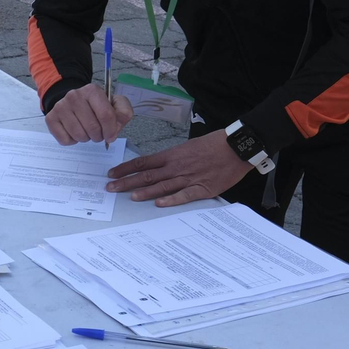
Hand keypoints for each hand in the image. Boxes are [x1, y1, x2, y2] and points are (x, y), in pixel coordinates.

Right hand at [45, 84, 132, 145]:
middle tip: (98, 132)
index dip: (111, 130)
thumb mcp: (115, 105)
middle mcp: (74, 96)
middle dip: (98, 136)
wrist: (73, 102)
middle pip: (92, 128)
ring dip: (86, 138)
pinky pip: (65, 140)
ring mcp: (60, 107)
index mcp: (92, 91)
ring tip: (86, 131)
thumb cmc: (97, 106)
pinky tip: (74, 132)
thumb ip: (123, 113)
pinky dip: (72, 141)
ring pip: (79, 135)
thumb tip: (114, 130)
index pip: (105, 115)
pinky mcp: (51, 118)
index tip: (111, 136)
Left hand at [106, 130, 252, 206]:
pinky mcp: (203, 188)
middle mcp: (177, 166)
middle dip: (127, 181)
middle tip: (110, 188)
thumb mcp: (189, 147)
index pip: (143, 162)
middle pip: (147, 175)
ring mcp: (189, 178)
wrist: (238, 147)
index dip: (126, 168)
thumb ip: (174, 158)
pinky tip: (159, 203)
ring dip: (144, 191)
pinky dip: (171, 199)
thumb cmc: (215, 144)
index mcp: (173, 155)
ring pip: (162, 186)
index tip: (112, 173)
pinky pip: (184, 195)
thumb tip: (158, 165)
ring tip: (128, 196)